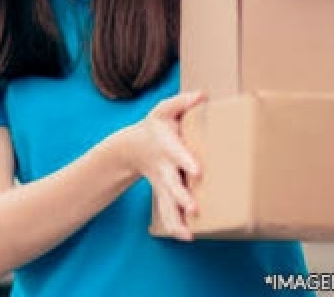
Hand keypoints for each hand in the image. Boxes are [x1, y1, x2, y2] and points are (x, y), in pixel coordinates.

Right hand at [121, 91, 206, 241]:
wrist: (132, 147)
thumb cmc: (156, 126)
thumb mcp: (165, 109)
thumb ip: (183, 101)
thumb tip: (202, 95)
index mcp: (166, 145)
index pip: (176, 153)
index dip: (186, 161)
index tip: (198, 171)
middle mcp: (163, 167)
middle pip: (171, 184)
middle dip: (181, 197)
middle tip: (194, 209)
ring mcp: (162, 183)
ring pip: (166, 204)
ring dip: (176, 219)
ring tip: (188, 233)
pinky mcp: (162, 194)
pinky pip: (166, 213)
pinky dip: (174, 227)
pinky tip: (187, 237)